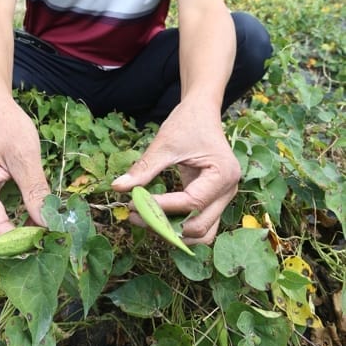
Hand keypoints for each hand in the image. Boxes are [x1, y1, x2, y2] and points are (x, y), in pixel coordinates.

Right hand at [0, 96, 49, 242]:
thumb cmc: (9, 127)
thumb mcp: (26, 156)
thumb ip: (36, 192)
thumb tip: (49, 225)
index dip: (20, 244)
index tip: (47, 245)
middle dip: (10, 252)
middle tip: (42, 249)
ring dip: (9, 244)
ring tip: (40, 239)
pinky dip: (7, 233)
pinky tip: (31, 226)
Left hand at [111, 100, 240, 243]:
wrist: (201, 112)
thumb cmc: (187, 123)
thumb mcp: (164, 144)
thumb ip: (144, 169)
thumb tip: (117, 187)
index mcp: (223, 174)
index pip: (190, 203)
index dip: (160, 207)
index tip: (133, 204)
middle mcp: (228, 191)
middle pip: (199, 227)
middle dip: (165, 227)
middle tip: (135, 217)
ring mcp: (224, 198)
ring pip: (202, 233)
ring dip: (174, 233)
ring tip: (145, 220)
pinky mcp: (214, 200)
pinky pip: (199, 223)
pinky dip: (179, 225)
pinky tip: (155, 216)